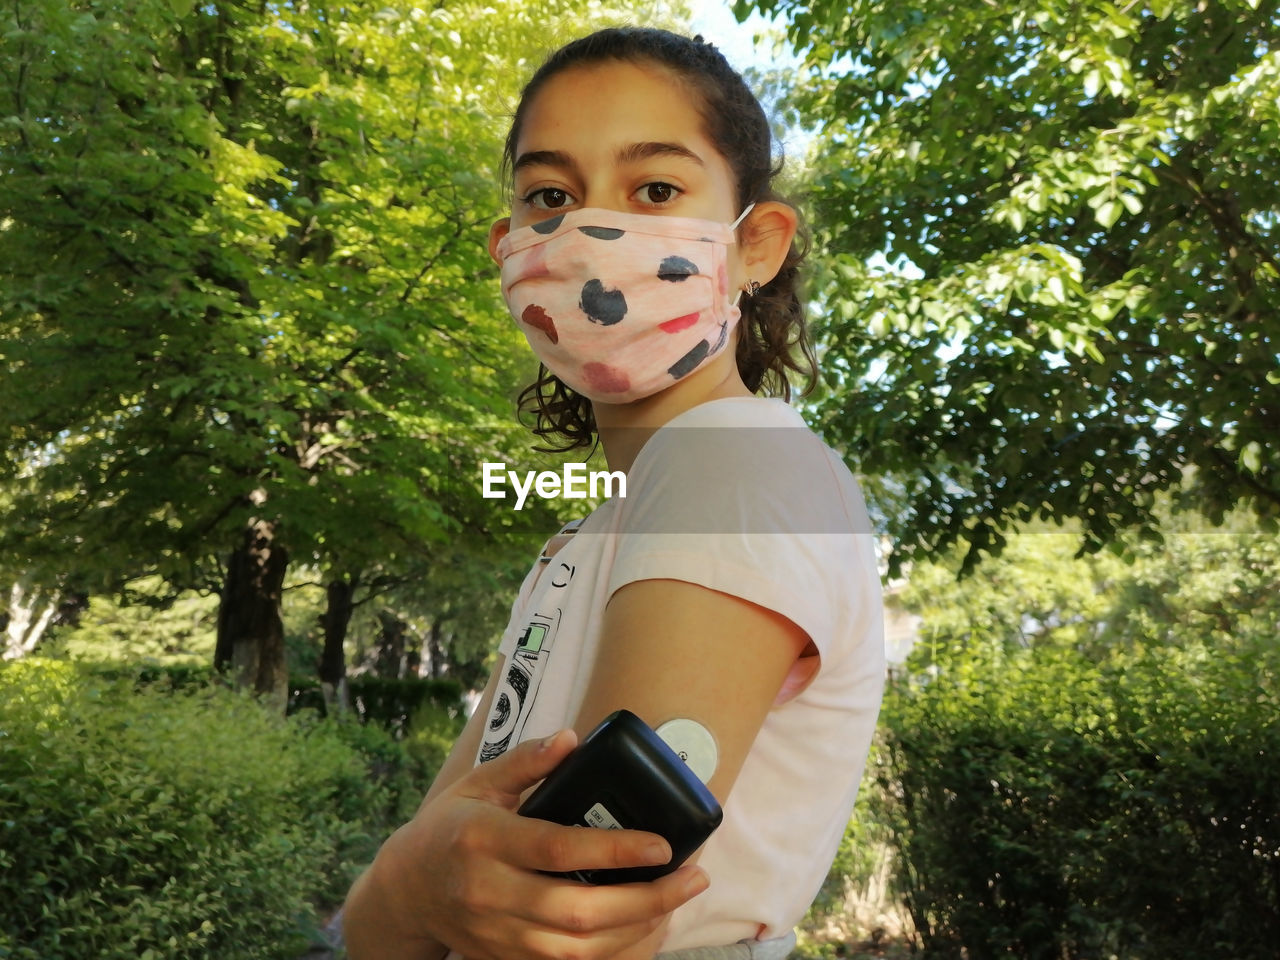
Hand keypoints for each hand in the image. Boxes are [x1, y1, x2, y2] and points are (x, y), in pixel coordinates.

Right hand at [357, 729, 709, 959]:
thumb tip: (573, 738)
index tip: (662, 844)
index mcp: (483, 840)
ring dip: (636, 930)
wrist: (405, 890)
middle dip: (644, 900)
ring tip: (676, 900)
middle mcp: (489, 892)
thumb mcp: (479, 783)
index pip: (557, 850)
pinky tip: (643, 927)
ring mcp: (496, 934)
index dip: (613, 851)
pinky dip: (610, 952)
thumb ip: (526, 761)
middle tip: (691, 877)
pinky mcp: (505, 958)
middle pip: (576, 912)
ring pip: (576, 949)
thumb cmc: (450, 826)